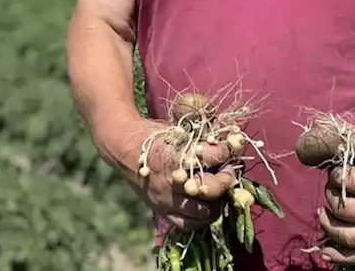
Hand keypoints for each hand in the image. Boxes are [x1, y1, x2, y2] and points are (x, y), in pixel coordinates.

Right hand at [116, 118, 238, 232]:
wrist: (123, 148)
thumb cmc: (153, 135)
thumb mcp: (176, 129)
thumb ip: (200, 139)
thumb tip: (227, 143)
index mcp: (177, 155)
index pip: (213, 157)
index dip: (226, 153)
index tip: (230, 149)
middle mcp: (172, 181)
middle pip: (210, 189)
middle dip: (225, 181)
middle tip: (228, 173)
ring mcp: (166, 199)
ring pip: (202, 212)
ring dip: (215, 203)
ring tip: (218, 193)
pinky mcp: (161, 210)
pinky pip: (186, 224)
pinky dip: (200, 219)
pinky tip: (205, 208)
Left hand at [314, 148, 354, 265]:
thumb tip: (338, 155)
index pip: (349, 183)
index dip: (336, 175)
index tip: (336, 172)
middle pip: (345, 210)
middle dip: (331, 197)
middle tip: (332, 188)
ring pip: (349, 237)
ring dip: (329, 225)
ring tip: (324, 213)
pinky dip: (342, 256)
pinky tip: (327, 251)